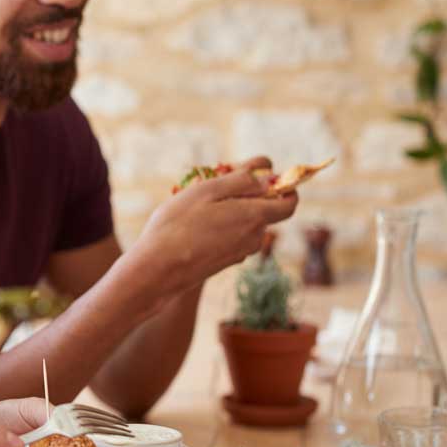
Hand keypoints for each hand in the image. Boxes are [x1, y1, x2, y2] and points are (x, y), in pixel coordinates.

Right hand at [134, 156, 297, 295]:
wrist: (156, 270)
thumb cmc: (178, 225)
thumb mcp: (207, 191)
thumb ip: (242, 181)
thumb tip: (268, 178)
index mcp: (254, 217)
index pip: (289, 203)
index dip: (285, 187)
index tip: (266, 176)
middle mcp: (253, 237)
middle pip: (264, 210)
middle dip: (248, 195)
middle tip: (216, 184)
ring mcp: (239, 252)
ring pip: (246, 223)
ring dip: (231, 210)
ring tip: (199, 205)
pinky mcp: (225, 262)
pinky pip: (232, 237)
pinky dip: (221, 226)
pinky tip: (194, 225)